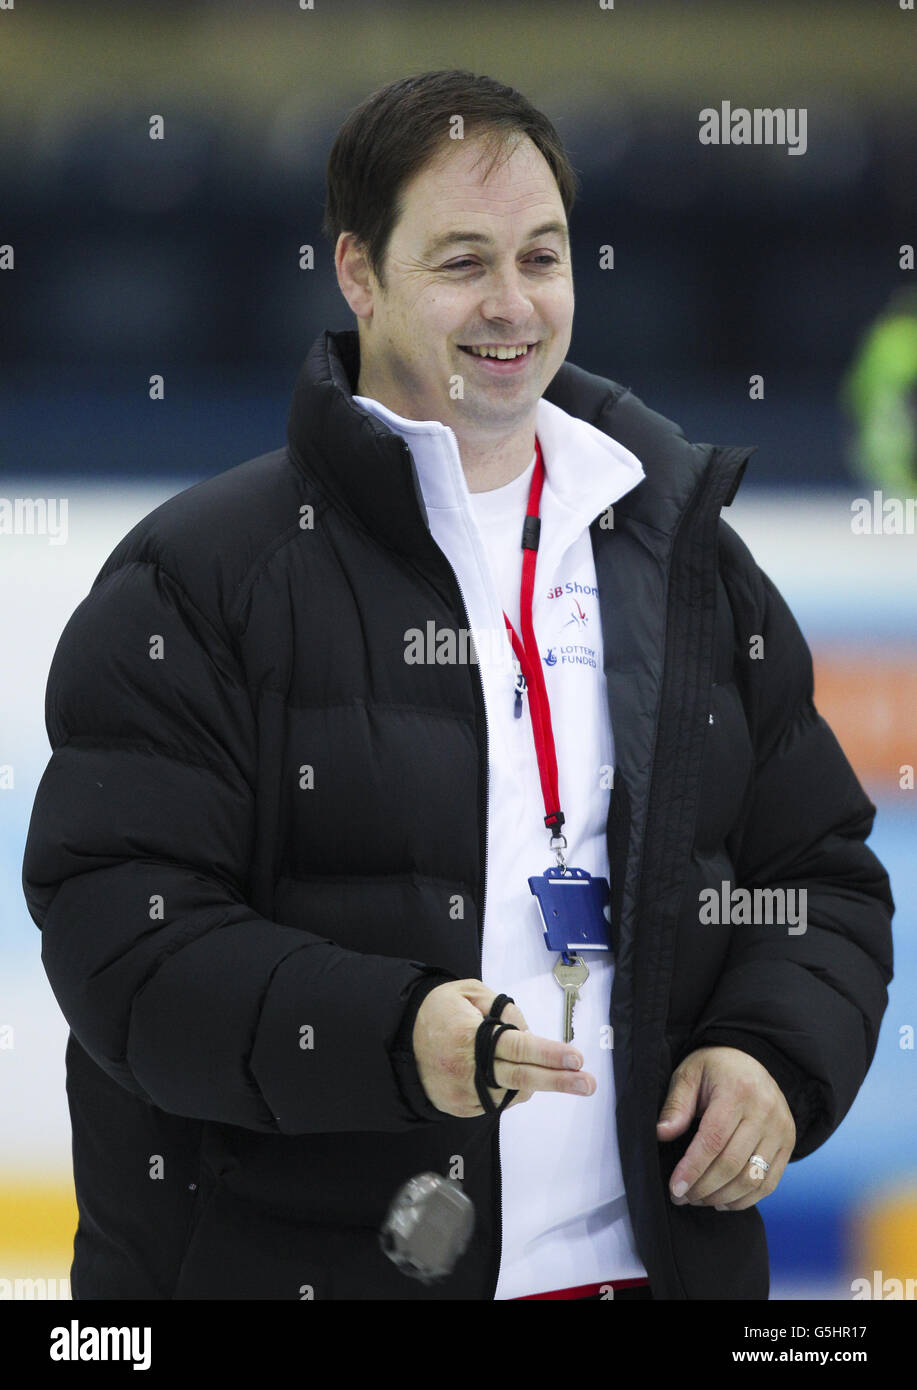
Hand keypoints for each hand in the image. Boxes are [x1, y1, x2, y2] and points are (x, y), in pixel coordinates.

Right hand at [412, 979, 596, 1117]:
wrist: (400, 1040)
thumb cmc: (438, 1011)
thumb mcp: (469, 992)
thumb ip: (502, 1009)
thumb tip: (526, 1031)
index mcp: (471, 1036)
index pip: (518, 1047)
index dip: (549, 1054)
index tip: (575, 1058)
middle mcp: (469, 1069)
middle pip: (522, 1079)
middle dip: (559, 1081)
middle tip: (587, 1083)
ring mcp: (465, 1093)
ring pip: (513, 1093)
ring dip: (530, 1080)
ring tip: (526, 1061)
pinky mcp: (461, 1108)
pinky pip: (496, 1101)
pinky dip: (505, 1087)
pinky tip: (496, 1070)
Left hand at [656, 1045, 794, 1209]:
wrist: (750, 1060)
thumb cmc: (714, 1069)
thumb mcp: (689, 1075)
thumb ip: (676, 1105)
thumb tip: (661, 1134)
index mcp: (737, 1090)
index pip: (714, 1139)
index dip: (693, 1168)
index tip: (675, 1188)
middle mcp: (765, 1110)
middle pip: (732, 1163)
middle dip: (703, 1187)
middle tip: (681, 1197)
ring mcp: (781, 1128)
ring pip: (752, 1178)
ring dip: (722, 1196)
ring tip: (698, 1199)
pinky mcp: (788, 1143)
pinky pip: (769, 1182)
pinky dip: (745, 1199)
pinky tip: (722, 1201)